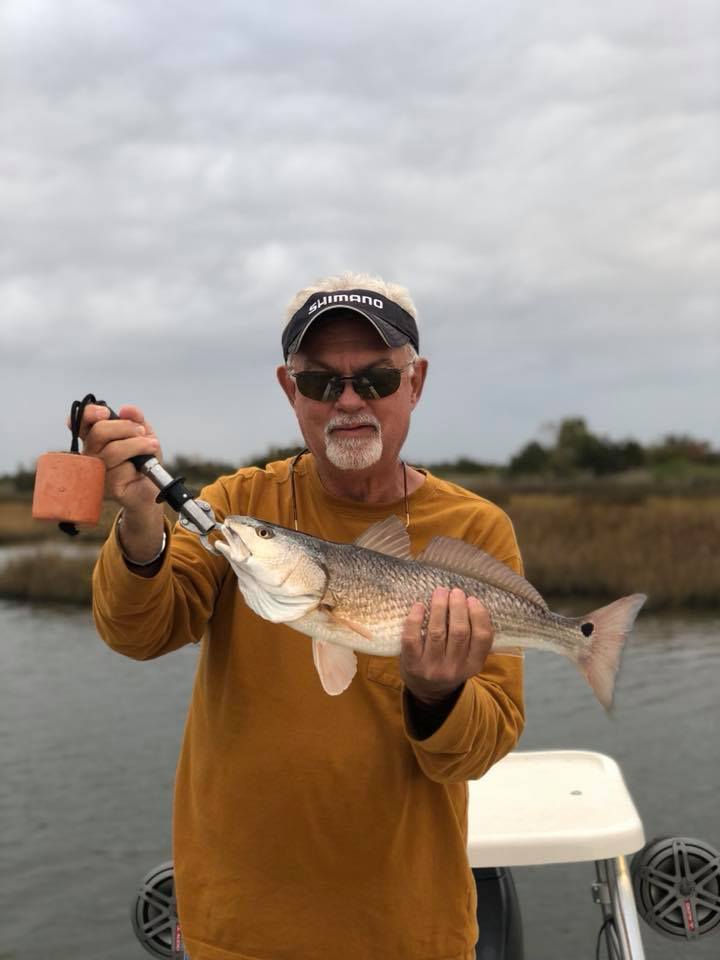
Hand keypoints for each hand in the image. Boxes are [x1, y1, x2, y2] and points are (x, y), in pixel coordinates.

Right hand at [73, 403, 161, 514]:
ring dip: (137, 444)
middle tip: (141, 431)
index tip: (105, 412)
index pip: (81, 422)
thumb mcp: (144, 434)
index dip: (88, 414)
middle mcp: (91, 454)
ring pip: (112, 450)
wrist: (154, 487)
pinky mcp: (107, 487)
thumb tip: (126, 409)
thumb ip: (136, 419)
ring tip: (152, 445)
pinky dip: (139, 463)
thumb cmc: (144, 459)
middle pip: (99, 432)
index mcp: (95, 438)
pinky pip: (121, 469)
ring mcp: (97, 471)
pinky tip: (145, 465)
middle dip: (125, 427)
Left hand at [399, 588, 493, 704]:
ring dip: (439, 607)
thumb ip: (473, 638)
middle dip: (458, 607)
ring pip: (437, 632)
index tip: (472, 599)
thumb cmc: (450, 664)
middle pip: (459, 632)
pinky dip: (415, 619)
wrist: (427, 691)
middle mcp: (454, 668)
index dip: (479, 615)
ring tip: (440, 592)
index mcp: (473, 665)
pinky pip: (412, 638)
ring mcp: (432, 667)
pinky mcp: (412, 664)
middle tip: (455, 592)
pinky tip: (419, 606)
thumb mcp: (468, 658)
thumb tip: (470, 602)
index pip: (482, 638)